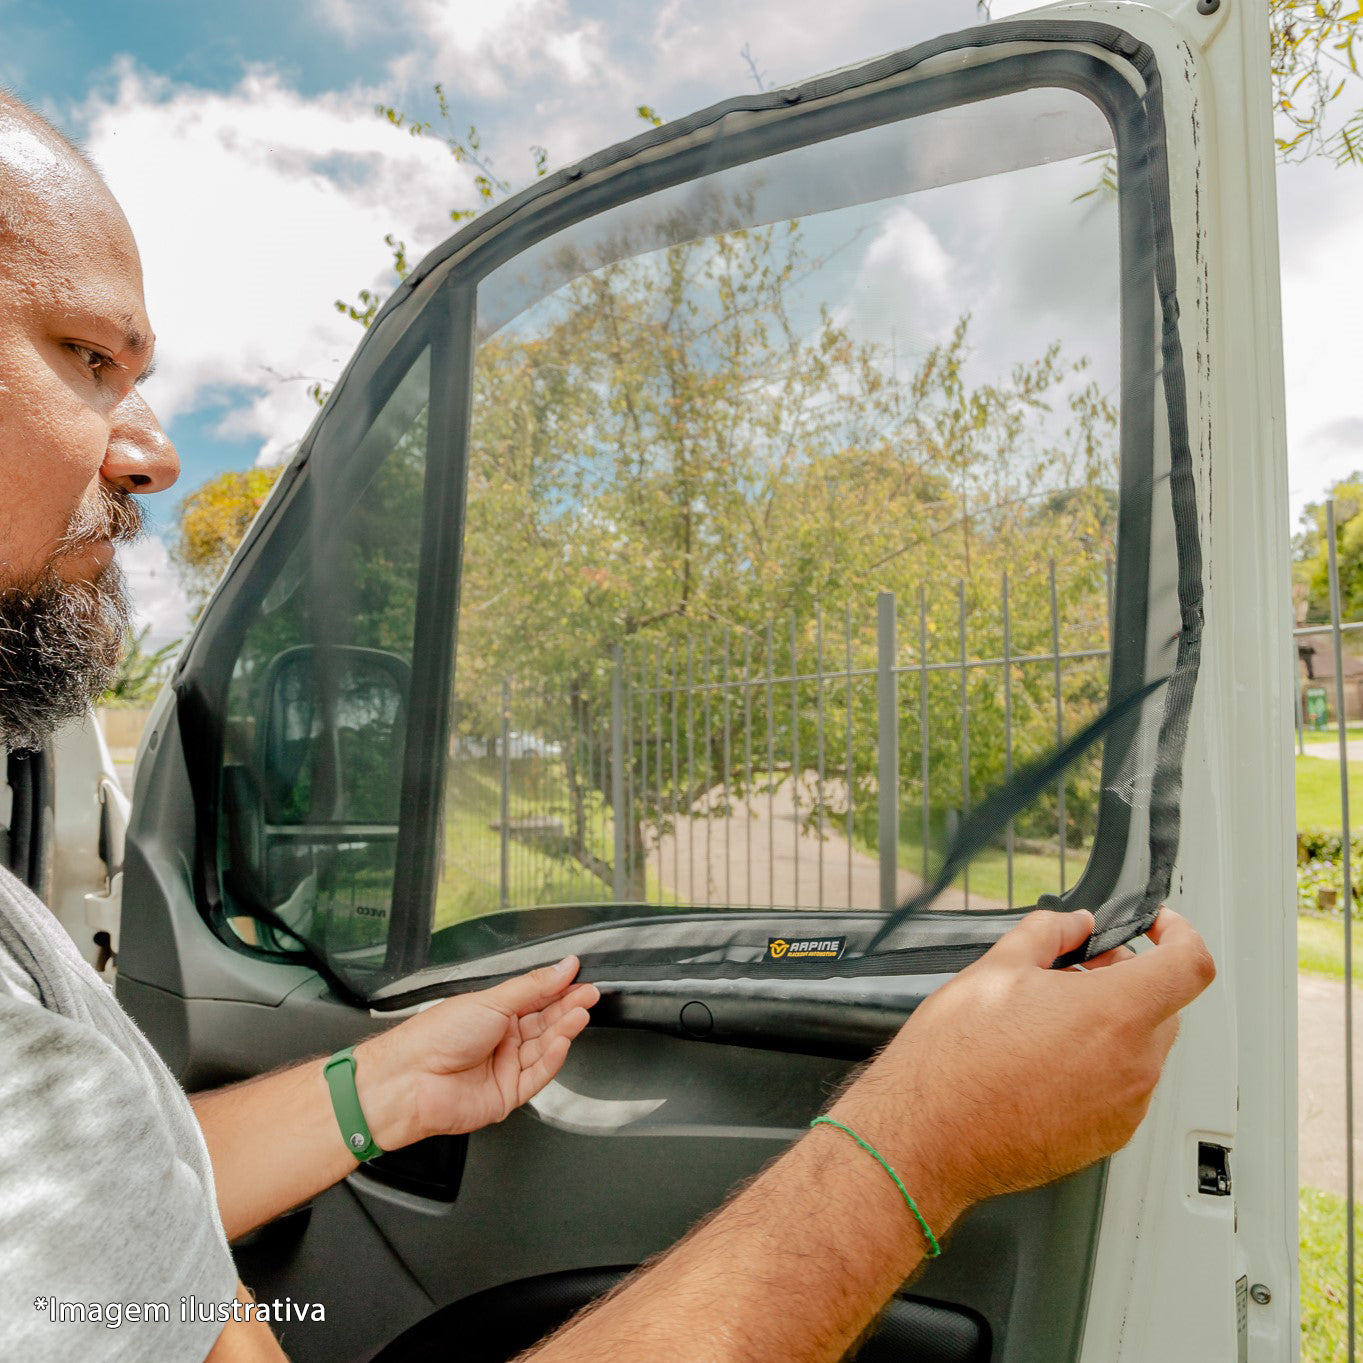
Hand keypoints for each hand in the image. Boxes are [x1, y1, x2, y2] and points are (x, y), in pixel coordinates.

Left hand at [354, 957, 599, 1149]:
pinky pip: (538, 1076)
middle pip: (545, 1023)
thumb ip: (532, 987)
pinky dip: (553, 1059)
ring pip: (545, 1048)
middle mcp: (502, 1040)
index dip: (559, 989)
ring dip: (564, 1030)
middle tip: (589, 994)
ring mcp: (505, 1068)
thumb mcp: (490, 1000)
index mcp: (494, 1014)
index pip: (537, 999)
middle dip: (568, 1007)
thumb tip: (562, 967)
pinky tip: (562, 1041)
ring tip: (580, 1014)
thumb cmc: (436, 1036)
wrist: (411, 1078)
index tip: (580, 977)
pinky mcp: (508, 1094)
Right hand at [829, 907, 1214, 1228]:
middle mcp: (1133, 1064)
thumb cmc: (955, 1061)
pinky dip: (1098, 1067)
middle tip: (1079, 971)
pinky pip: (1122, 1089)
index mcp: (1114, 1013)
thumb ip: (1048, 933)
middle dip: (1129, 980)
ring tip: (1048, 1019)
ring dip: (1111, 1025)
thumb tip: (1073, 924)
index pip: (1190, 964)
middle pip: (1165, 1007)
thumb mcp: (996, 968)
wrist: (929, 1135)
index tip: (1159, 929)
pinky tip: (1044, 1060)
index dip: (1180, 934)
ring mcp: (1125, 1108)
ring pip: (1140, 1049)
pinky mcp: (1107, 1139)